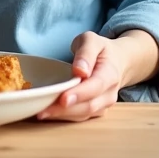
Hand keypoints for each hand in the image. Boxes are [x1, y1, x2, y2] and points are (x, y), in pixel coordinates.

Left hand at [38, 29, 158, 121]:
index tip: (63, 99)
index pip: (96, 86)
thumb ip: (86, 53)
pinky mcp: (95, 111)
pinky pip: (79, 117)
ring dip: (62, 115)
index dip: (80, 94)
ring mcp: (103, 105)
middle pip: (88, 105)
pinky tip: (48, 113)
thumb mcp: (92, 40)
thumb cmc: (101, 50)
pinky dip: (63, 116)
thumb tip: (80, 71)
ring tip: (41, 112)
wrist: (117, 62)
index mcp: (110, 73)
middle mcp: (109, 93)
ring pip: (83, 114)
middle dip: (65, 109)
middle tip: (43, 110)